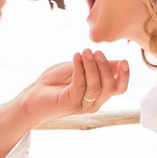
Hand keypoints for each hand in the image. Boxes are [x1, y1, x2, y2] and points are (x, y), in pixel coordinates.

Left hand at [14, 50, 129, 123]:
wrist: (32, 97)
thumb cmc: (55, 83)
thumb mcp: (79, 70)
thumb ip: (97, 67)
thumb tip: (118, 61)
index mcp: (99, 95)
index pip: (119, 89)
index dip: (124, 76)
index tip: (124, 61)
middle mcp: (94, 103)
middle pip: (110, 87)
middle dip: (106, 67)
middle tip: (97, 52)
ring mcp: (82, 105)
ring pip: (95, 86)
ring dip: (92, 66)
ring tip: (85, 52)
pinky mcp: (69, 103)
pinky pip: (79, 85)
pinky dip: (79, 69)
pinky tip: (76, 57)